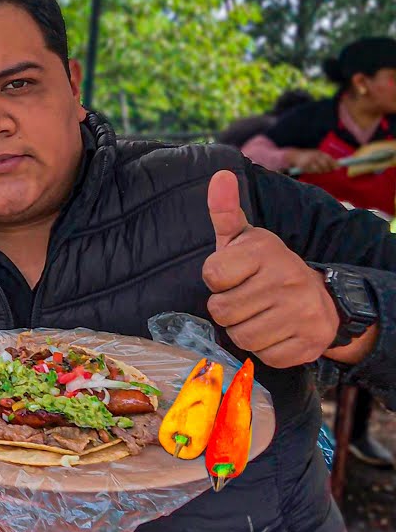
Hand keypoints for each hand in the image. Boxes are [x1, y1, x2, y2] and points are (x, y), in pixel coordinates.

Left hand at [203, 170, 338, 367]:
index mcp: (266, 251)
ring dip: (242, 330)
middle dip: (226, 308)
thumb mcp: (244, 237)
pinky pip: (264, 357)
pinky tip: (276, 332)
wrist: (320, 297)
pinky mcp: (309, 344)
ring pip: (241, 337)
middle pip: (222, 311)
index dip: (217, 279)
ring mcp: (302, 314)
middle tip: (245, 298)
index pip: (212, 275)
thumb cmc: (266, 267)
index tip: (232, 275)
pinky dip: (265, 349)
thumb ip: (224, 211)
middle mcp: (287, 280)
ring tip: (258, 315)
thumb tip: (218, 175)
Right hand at [284, 148, 338, 173]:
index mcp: (318, 152)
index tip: (338, 168)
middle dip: (328, 169)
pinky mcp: (305, 166)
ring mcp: (309, 161)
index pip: (329, 158)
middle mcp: (314, 156)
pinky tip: (310, 169)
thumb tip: (336, 165)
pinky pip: (312, 171)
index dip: (334, 163)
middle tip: (327, 170)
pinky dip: (312, 171)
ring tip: (317, 169)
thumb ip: (324, 159)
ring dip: (320, 171)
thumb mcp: (315, 154)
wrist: (293, 155)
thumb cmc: (306, 156)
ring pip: (319, 169)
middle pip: (325, 164)